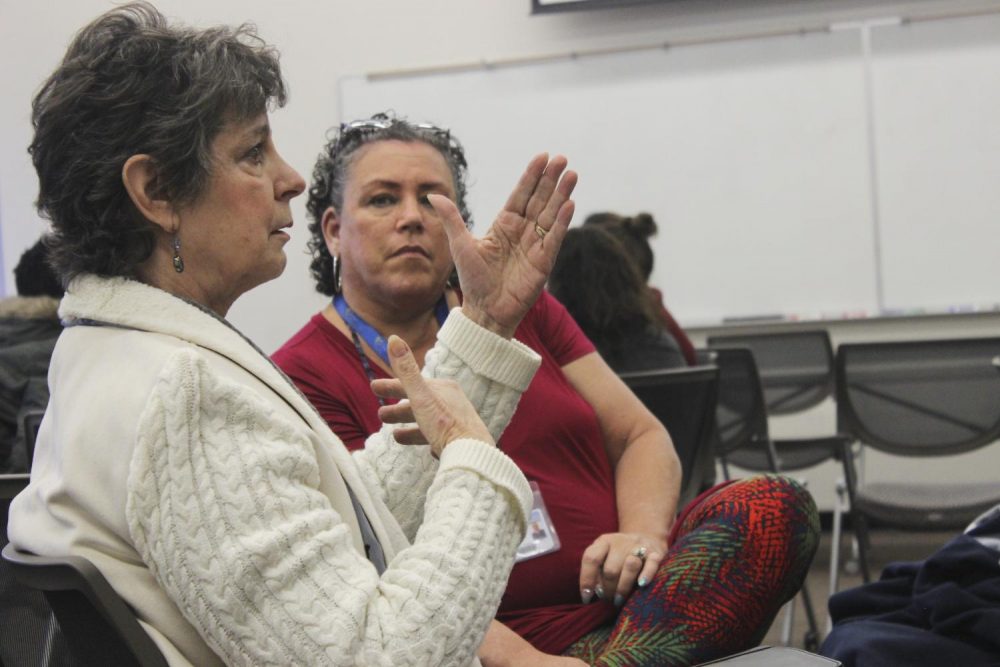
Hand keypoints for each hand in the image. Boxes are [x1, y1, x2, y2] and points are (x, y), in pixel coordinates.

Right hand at [371, 335, 492, 455]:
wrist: (471, 454)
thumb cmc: (444, 424)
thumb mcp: (420, 396)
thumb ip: (406, 370)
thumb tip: (393, 338)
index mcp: (444, 389)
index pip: (412, 384)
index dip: (392, 386)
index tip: (373, 387)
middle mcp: (453, 403)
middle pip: (420, 404)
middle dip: (398, 409)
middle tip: (380, 415)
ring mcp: (458, 423)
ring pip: (429, 423)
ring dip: (410, 428)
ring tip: (394, 435)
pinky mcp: (461, 442)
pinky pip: (442, 438)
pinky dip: (431, 440)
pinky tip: (427, 449)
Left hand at [429, 153, 577, 337]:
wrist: (485, 311)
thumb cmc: (473, 280)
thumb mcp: (460, 245)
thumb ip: (451, 218)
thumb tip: (433, 195)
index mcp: (504, 225)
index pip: (521, 194)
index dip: (532, 176)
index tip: (542, 156)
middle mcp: (522, 231)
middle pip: (540, 199)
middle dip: (551, 180)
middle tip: (562, 159)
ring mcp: (535, 245)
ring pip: (551, 214)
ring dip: (562, 194)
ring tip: (571, 174)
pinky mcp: (543, 261)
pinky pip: (554, 237)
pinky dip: (562, 221)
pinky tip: (569, 203)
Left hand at [579, 532, 666, 606]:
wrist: (646, 538)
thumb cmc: (619, 557)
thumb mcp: (604, 557)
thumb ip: (596, 572)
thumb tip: (590, 595)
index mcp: (604, 542)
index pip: (591, 558)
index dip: (586, 580)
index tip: (586, 598)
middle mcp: (620, 542)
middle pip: (610, 569)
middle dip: (607, 590)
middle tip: (608, 601)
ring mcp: (639, 546)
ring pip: (630, 566)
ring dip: (623, 588)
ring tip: (619, 601)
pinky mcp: (655, 553)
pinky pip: (652, 564)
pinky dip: (646, 575)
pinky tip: (641, 585)